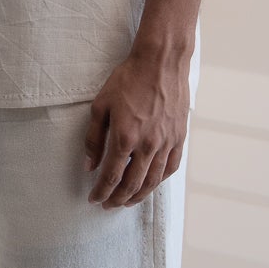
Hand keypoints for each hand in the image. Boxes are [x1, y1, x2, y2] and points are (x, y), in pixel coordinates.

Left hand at [84, 48, 189, 207]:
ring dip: (138, 195)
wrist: (161, 62)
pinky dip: (159, 180)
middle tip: (108, 205)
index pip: (111, 176)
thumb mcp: (101, 105)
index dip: (101, 192)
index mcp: (125, 137)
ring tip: (127, 201)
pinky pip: (171, 167)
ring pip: (153, 180)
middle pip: (132, 184)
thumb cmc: (128, 79)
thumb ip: (93, 138)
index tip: (93, 199)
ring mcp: (166, 142)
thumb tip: (89, 165)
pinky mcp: (179, 137)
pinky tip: (151, 184)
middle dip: (117, 199)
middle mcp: (147, 145)